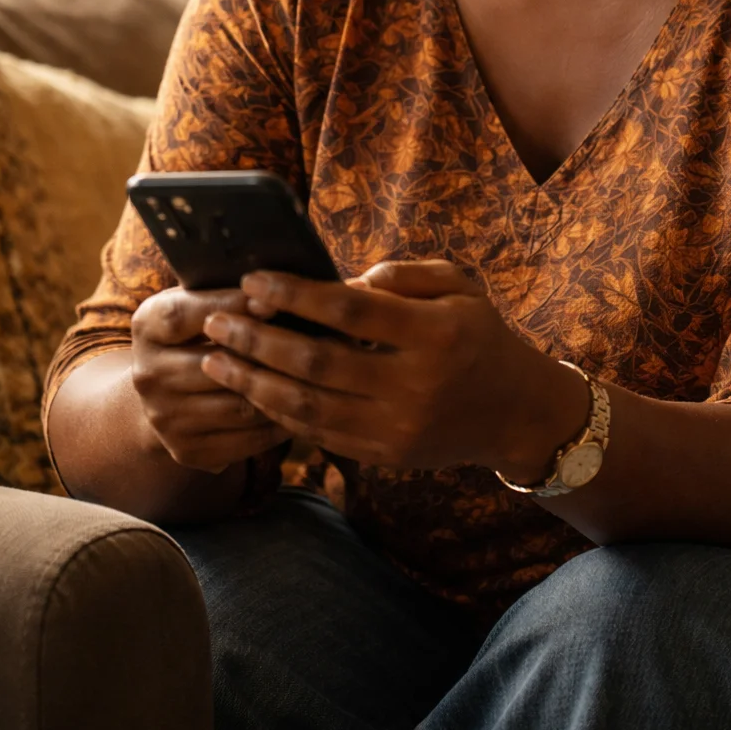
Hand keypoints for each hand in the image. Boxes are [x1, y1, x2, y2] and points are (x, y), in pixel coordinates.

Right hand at [130, 285, 291, 474]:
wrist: (168, 391)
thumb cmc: (198, 331)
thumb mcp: (198, 302)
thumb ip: (227, 295)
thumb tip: (274, 293)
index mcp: (147, 326)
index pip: (183, 315)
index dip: (228, 306)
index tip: (272, 300)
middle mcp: (147, 374)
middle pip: (215, 365)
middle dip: (266, 354)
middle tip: (309, 346)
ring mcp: (164, 418)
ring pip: (237, 406)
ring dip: (280, 394)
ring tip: (315, 379)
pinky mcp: (186, 450)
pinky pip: (245, 442)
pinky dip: (277, 426)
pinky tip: (302, 410)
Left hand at [198, 259, 587, 478]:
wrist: (516, 412)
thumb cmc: (479, 335)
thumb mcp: (458, 286)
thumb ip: (402, 274)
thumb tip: (340, 281)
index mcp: (433, 334)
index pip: (348, 312)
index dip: (294, 295)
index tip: (252, 280)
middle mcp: (415, 385)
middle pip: (317, 362)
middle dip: (256, 340)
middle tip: (215, 320)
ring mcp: (398, 427)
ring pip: (308, 407)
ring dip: (253, 382)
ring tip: (214, 360)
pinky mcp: (386, 455)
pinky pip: (319, 435)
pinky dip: (278, 413)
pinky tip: (250, 391)